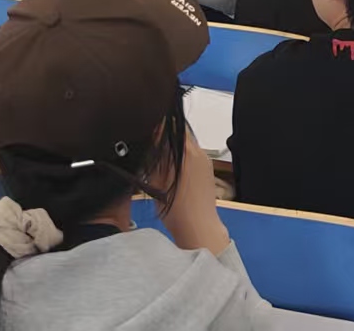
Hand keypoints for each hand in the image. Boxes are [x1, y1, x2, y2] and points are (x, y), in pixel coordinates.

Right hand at [153, 129, 229, 255]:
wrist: (199, 229)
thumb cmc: (177, 211)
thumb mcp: (157, 182)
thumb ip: (155, 157)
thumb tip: (152, 139)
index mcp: (186, 152)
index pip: (171, 125)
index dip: (157, 125)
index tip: (146, 128)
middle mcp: (198, 152)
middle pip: (179, 132)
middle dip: (164, 135)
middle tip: (149, 142)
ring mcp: (205, 160)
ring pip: (186, 143)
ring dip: (173, 146)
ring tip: (159, 157)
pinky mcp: (207, 169)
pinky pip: (192, 154)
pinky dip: (181, 156)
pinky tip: (171, 169)